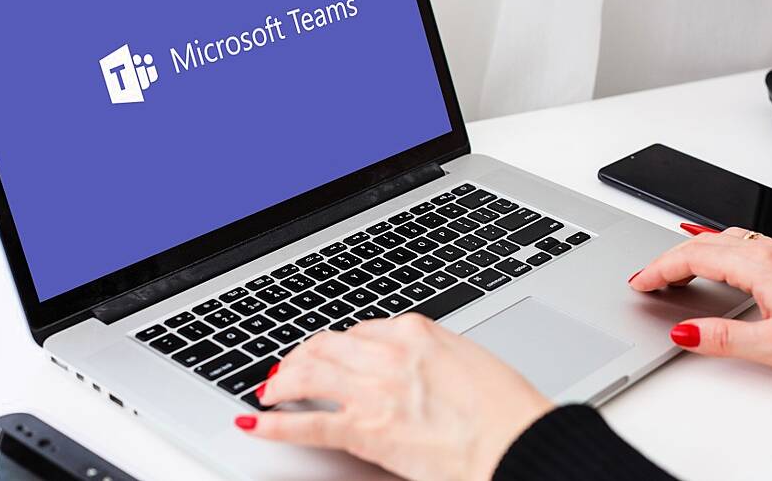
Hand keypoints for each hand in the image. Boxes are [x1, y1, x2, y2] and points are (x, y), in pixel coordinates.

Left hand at [237, 314, 552, 480]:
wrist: (515, 441)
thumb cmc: (506, 408)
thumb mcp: (469, 362)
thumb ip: (434, 358)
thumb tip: (418, 367)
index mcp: (416, 332)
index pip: (361, 330)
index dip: (339, 345)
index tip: (331, 354)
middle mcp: (389, 353)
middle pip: (326, 345)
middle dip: (302, 357)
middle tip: (290, 370)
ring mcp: (374, 390)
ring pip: (309, 374)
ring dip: (283, 381)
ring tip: (270, 391)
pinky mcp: (366, 429)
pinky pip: (308, 423)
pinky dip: (275, 423)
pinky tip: (257, 422)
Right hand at [628, 228, 771, 374]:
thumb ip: (724, 338)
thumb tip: (684, 331)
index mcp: (760, 265)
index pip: (694, 257)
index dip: (660, 269)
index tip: (640, 282)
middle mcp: (769, 250)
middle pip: (703, 243)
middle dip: (668, 259)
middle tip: (646, 279)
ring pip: (722, 239)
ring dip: (691, 252)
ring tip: (673, 272)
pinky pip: (741, 243)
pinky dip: (714, 250)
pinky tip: (716, 262)